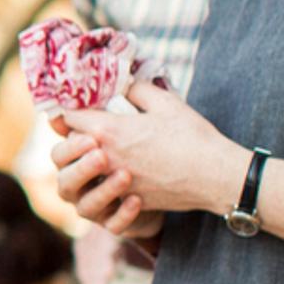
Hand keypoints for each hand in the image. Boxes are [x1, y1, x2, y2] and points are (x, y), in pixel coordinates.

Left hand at [55, 80, 244, 237]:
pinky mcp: (128, 200)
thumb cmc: (193, 136)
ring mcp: (114, 183)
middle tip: (89, 125)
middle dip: (74, 134)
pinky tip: (122, 172)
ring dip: (86, 161)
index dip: (72, 108)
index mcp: (109, 130)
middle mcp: (105, 158)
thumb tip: (123, 83)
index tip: (79, 104)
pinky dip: (106, 181)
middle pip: (68, 146)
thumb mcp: (165, 102)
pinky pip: (105, 191)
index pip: (69, 117)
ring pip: (82, 173)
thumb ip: (136, 89)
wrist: (215, 176)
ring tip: (103, 151)